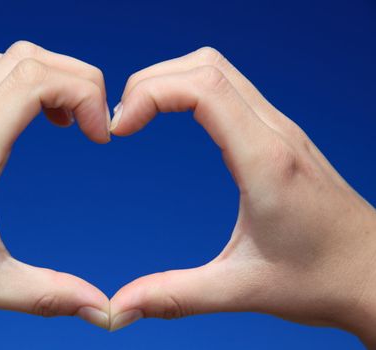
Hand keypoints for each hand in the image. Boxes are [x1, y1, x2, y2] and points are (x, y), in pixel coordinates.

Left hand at [0, 41, 110, 328]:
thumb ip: (47, 294)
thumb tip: (102, 310)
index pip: (33, 80)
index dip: (82, 93)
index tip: (100, 137)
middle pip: (25, 58)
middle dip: (75, 78)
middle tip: (93, 123)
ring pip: (2, 62)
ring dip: (46, 77)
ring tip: (66, 120)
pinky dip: (20, 87)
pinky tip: (30, 127)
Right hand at [108, 47, 375, 345]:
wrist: (375, 275)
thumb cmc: (321, 280)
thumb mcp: (242, 290)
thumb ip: (175, 296)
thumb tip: (120, 309)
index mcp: (266, 162)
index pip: (203, 89)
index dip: (151, 94)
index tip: (120, 129)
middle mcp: (275, 133)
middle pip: (206, 66)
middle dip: (152, 82)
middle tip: (123, 121)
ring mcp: (280, 129)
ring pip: (219, 70)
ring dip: (172, 81)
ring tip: (140, 116)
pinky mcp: (279, 136)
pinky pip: (231, 89)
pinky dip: (193, 90)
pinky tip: (177, 119)